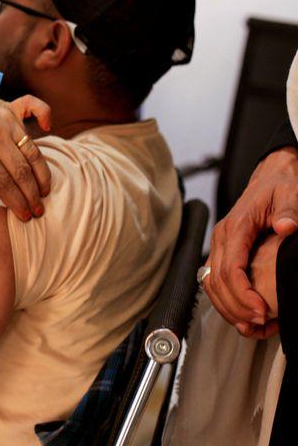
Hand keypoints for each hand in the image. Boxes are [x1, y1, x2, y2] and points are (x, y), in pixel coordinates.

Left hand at [0, 87, 51, 221]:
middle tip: (39, 210)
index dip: (16, 202)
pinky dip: (44, 113)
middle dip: (32, 194)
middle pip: (21, 170)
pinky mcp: (10, 106)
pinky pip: (34, 106)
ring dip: (42, 172)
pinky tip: (47, 127)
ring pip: (32, 148)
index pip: (3, 182)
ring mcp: (5, 118)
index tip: (25, 216)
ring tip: (45, 190)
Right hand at [204, 146, 297, 335]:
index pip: (231, 269)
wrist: (273, 174)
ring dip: (228, 308)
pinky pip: (216, 280)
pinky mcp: (225, 251)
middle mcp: (222, 238)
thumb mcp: (290, 194)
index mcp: (235, 227)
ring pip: (211, 284)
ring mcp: (221, 245)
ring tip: (250, 325)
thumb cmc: (281, 185)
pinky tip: (243, 313)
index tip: (261, 311)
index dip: (243, 295)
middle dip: (236, 307)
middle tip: (259, 324)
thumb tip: (286, 227)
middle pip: (217, 282)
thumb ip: (288, 211)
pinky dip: (226, 300)